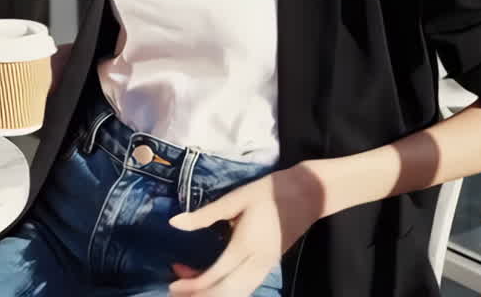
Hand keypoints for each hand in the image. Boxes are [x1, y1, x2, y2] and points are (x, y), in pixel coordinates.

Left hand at [167, 165, 322, 295]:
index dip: (192, 284)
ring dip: (213, 295)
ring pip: (239, 294)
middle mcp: (257, 263)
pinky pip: (246, 288)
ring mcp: (266, 267)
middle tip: (175, 292)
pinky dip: (226, 291)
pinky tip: (211, 282)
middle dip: (200, 296)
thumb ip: (204, 215)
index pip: (216, 275)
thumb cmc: (268, 192)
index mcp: (246, 245)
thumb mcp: (234, 198)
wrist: (308, 194)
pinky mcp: (269, 266)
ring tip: (189, 289)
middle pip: (227, 293)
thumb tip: (174, 223)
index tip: (172, 283)